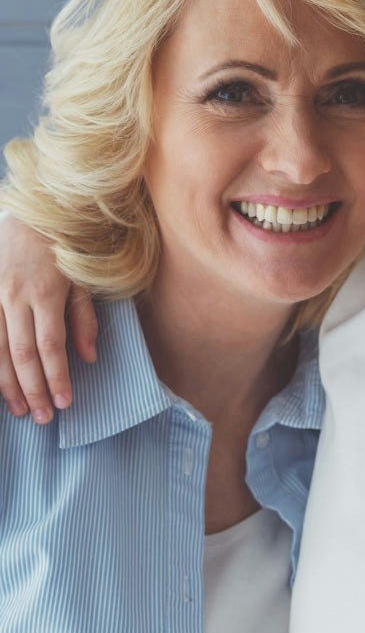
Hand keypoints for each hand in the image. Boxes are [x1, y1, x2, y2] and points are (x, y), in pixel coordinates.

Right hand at [0, 217, 96, 421]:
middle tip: (44, 418)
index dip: (57, 377)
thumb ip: (85, 319)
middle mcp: (15, 297)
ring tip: (20, 410)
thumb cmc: (64, 249)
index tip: (66, 402)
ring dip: (6, 384)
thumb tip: (88, 358)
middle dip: (33, 389)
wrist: (31, 214)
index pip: (51, 346)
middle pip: (22, 354)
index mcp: (46, 294)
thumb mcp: (83, 279)